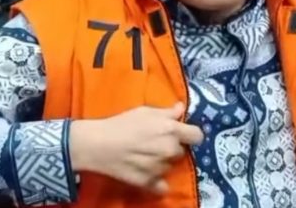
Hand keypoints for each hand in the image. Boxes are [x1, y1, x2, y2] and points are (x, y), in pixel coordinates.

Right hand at [70, 103, 203, 193]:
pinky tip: (147, 173)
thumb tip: (181, 108)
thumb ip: (166, 112)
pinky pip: (162, 186)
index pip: (197, 136)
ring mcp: (161, 168)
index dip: (190, 134)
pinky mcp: (150, 183)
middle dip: (171, 146)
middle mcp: (169, 150)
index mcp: (171, 130)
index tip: (182, 134)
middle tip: (155, 143)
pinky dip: (157, 182)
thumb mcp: (144, 111)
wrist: (98, 145)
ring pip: (170, 166)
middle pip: (181, 151)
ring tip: (145, 156)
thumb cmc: (121, 123)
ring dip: (162, 162)